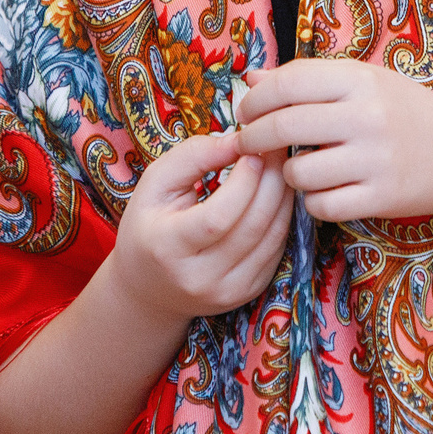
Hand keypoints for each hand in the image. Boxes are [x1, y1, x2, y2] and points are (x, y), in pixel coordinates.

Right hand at [110, 130, 294, 320]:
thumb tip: (238, 140)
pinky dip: (283, 218)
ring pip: (273, 238)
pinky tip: (278, 195)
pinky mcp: (247, 293)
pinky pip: (277, 250)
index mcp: (167, 248)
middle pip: (252, 225)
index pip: (218, 217)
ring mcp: (226, 291)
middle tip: (278, 148)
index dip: (244, 182)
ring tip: (281, 167)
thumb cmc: (149, 225)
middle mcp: (199, 277)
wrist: (148, 287)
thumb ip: (192, 156)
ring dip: (284, 196)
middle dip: (272, 180)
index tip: (253, 151)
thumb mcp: (154, 184)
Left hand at [233, 58, 432, 223]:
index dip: (257, 98)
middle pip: (285, 126)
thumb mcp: (365, 82)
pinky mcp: (381, 198)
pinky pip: (321, 205)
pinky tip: (321, 191)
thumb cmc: (405, 113)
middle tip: (246, 144)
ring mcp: (375, 159)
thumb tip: (251, 77)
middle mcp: (368, 117)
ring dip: (285, 174)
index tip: (245, 111)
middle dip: (253, 138)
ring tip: (297, 169)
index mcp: (362, 80)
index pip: (289, 82)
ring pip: (298, 172)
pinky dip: (312, 202)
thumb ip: (310, 78)